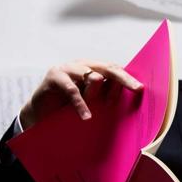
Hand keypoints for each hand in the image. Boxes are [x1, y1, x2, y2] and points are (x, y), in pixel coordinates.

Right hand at [19, 60, 142, 129]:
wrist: (40, 113)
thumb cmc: (69, 108)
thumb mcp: (92, 102)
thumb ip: (105, 97)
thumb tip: (129, 96)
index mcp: (93, 69)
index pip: (115, 70)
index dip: (127, 78)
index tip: (141, 89)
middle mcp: (83, 65)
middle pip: (108, 68)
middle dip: (124, 78)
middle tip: (136, 88)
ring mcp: (68, 69)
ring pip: (92, 76)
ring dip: (98, 93)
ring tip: (104, 107)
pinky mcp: (54, 77)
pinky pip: (72, 89)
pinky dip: (81, 103)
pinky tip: (87, 116)